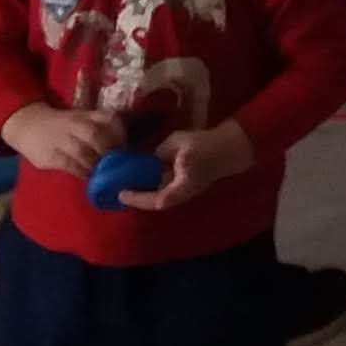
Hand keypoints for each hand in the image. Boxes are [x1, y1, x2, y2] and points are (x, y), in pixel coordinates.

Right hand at [1, 106, 121, 176]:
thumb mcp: (80, 119)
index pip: (108, 119)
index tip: (127, 148)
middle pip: (96, 134)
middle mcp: (74, 124)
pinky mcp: (50, 155)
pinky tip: (89, 178)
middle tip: (118, 165)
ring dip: (96, 164)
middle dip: (109, 151)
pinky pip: (69, 164)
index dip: (120, 133)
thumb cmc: (61, 125)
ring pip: (83, 151)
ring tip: (105, 175)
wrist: (28, 125)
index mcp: (85, 114)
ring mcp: (61, 139)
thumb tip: (123, 148)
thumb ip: (99, 128)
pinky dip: (82, 172)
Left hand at [127, 119, 253, 209]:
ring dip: (142, 193)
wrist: (229, 148)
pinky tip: (140, 177)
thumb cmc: (205, 144)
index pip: (157, 200)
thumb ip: (159, 153)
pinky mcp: (183, 187)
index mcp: (181, 186)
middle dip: (136, 198)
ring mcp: (183, 192)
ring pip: (158, 197)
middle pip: (155, 202)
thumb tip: (144, 160)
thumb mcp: (178, 143)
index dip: (138, 199)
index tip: (121, 193)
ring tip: (124, 184)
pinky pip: (163, 190)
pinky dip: (150, 187)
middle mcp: (181, 194)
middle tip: (116, 190)